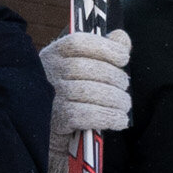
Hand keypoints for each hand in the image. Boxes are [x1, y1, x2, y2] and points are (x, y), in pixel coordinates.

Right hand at [40, 27, 133, 143]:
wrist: (48, 135)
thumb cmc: (69, 98)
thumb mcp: (81, 70)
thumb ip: (103, 50)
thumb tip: (121, 37)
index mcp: (53, 55)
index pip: (79, 42)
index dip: (105, 48)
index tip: (123, 58)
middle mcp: (47, 72)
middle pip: (88, 68)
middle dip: (114, 78)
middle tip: (125, 89)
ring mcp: (49, 97)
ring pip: (89, 92)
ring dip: (115, 99)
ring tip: (124, 106)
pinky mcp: (55, 120)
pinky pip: (86, 115)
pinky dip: (107, 117)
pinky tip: (119, 120)